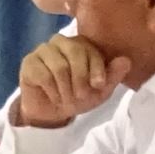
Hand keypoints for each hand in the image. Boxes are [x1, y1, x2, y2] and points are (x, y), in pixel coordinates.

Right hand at [13, 35, 129, 127]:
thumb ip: (113, 75)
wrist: (52, 112)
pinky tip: (54, 97)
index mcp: (79, 44)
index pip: (90, 48)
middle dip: (81, 78)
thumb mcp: (100, 91)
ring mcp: (42, 50)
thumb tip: (126, 60)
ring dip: (66, 88)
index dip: (96, 67)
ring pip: (59, 65)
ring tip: (67, 99)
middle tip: (82, 96)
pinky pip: (43, 75)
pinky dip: (53, 91)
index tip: (98, 85)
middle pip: (74, 51)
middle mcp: (60, 42)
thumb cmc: (78, 96)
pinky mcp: (28, 63)